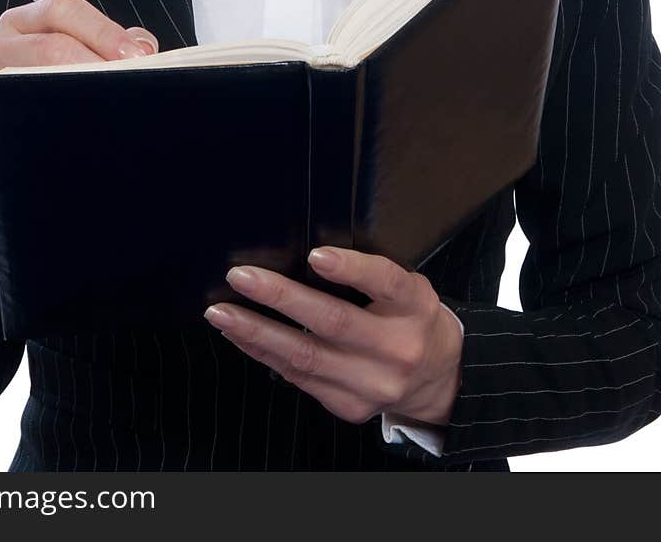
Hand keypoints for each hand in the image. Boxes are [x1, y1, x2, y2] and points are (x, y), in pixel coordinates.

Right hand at [0, 0, 157, 245]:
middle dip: (95, 64)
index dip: (103, 30)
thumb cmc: (49, 91)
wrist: (10, 145)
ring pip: (30, 90)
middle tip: (132, 85)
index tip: (139, 55)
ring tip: (113, 113)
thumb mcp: (74, 57)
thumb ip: (110, 46)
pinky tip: (82, 145)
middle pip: (47, 46)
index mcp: (20, 24)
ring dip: (77, 102)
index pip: (61, 9)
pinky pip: (14, 133)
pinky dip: (53, 137)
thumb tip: (144, 48)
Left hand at [204, 247, 462, 427]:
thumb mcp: (407, 287)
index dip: (352, 269)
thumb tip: (303, 255)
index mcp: (415, 307)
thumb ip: (370, 274)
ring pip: (306, 357)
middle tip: (240, 276)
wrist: (438, 377)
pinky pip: (299, 379)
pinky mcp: (351, 407)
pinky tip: (241, 336)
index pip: (386, 283)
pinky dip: (265, 354)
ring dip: (257, 332)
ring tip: (222, 313)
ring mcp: (373, 383)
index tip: (316, 255)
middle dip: (280, 297)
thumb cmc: (410, 317)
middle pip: (334, 322)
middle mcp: (397, 347)